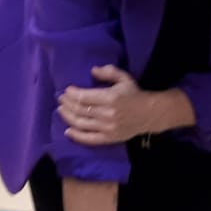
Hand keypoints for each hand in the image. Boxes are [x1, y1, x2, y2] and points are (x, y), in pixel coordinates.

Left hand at [60, 66, 181, 145]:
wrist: (149, 114)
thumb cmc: (134, 95)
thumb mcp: (124, 78)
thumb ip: (109, 72)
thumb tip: (92, 71)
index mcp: (110, 98)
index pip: (84, 97)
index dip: (72, 94)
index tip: (66, 90)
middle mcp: (107, 114)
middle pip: (80, 110)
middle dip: (67, 103)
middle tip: (60, 99)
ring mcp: (107, 128)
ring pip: (81, 123)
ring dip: (67, 117)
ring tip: (61, 110)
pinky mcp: (108, 138)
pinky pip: (88, 139)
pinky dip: (76, 136)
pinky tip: (67, 131)